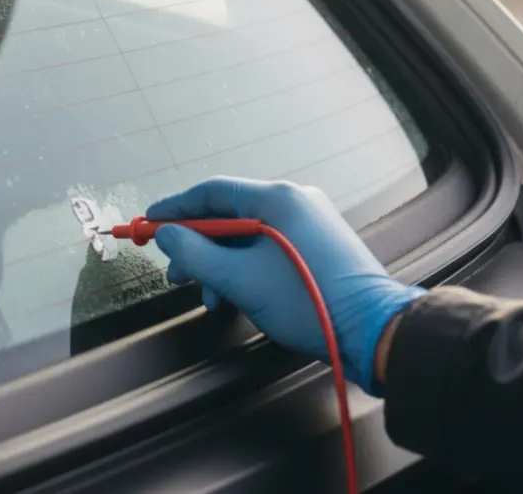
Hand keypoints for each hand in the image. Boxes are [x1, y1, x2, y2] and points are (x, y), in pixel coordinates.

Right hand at [146, 176, 423, 391]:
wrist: (374, 331)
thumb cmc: (306, 300)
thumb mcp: (238, 279)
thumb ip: (194, 253)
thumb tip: (165, 235)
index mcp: (277, 199)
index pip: (211, 191)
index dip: (174, 208)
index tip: (148, 224)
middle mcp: (295, 202)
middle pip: (228, 215)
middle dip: (196, 246)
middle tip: (174, 273)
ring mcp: (310, 223)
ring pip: (247, 236)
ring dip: (220, 265)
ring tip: (209, 297)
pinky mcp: (319, 246)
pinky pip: (268, 248)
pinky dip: (246, 269)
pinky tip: (236, 297)